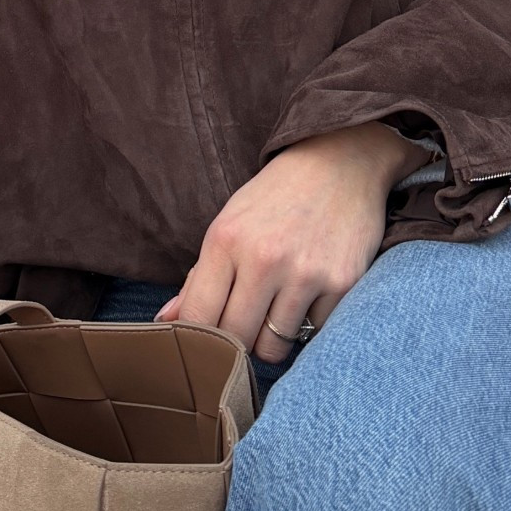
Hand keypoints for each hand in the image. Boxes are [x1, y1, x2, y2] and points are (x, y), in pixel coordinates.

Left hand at [159, 123, 427, 360]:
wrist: (339, 163)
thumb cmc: (275, 198)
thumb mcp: (228, 224)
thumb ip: (199, 277)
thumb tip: (168, 321)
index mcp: (225, 240)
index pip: (198, 318)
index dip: (198, 339)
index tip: (205, 340)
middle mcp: (264, 258)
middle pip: (235, 340)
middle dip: (235, 343)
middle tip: (243, 324)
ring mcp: (305, 273)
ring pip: (274, 348)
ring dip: (271, 338)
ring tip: (276, 308)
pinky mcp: (342, 283)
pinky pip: (314, 335)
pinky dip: (308, 325)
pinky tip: (309, 295)